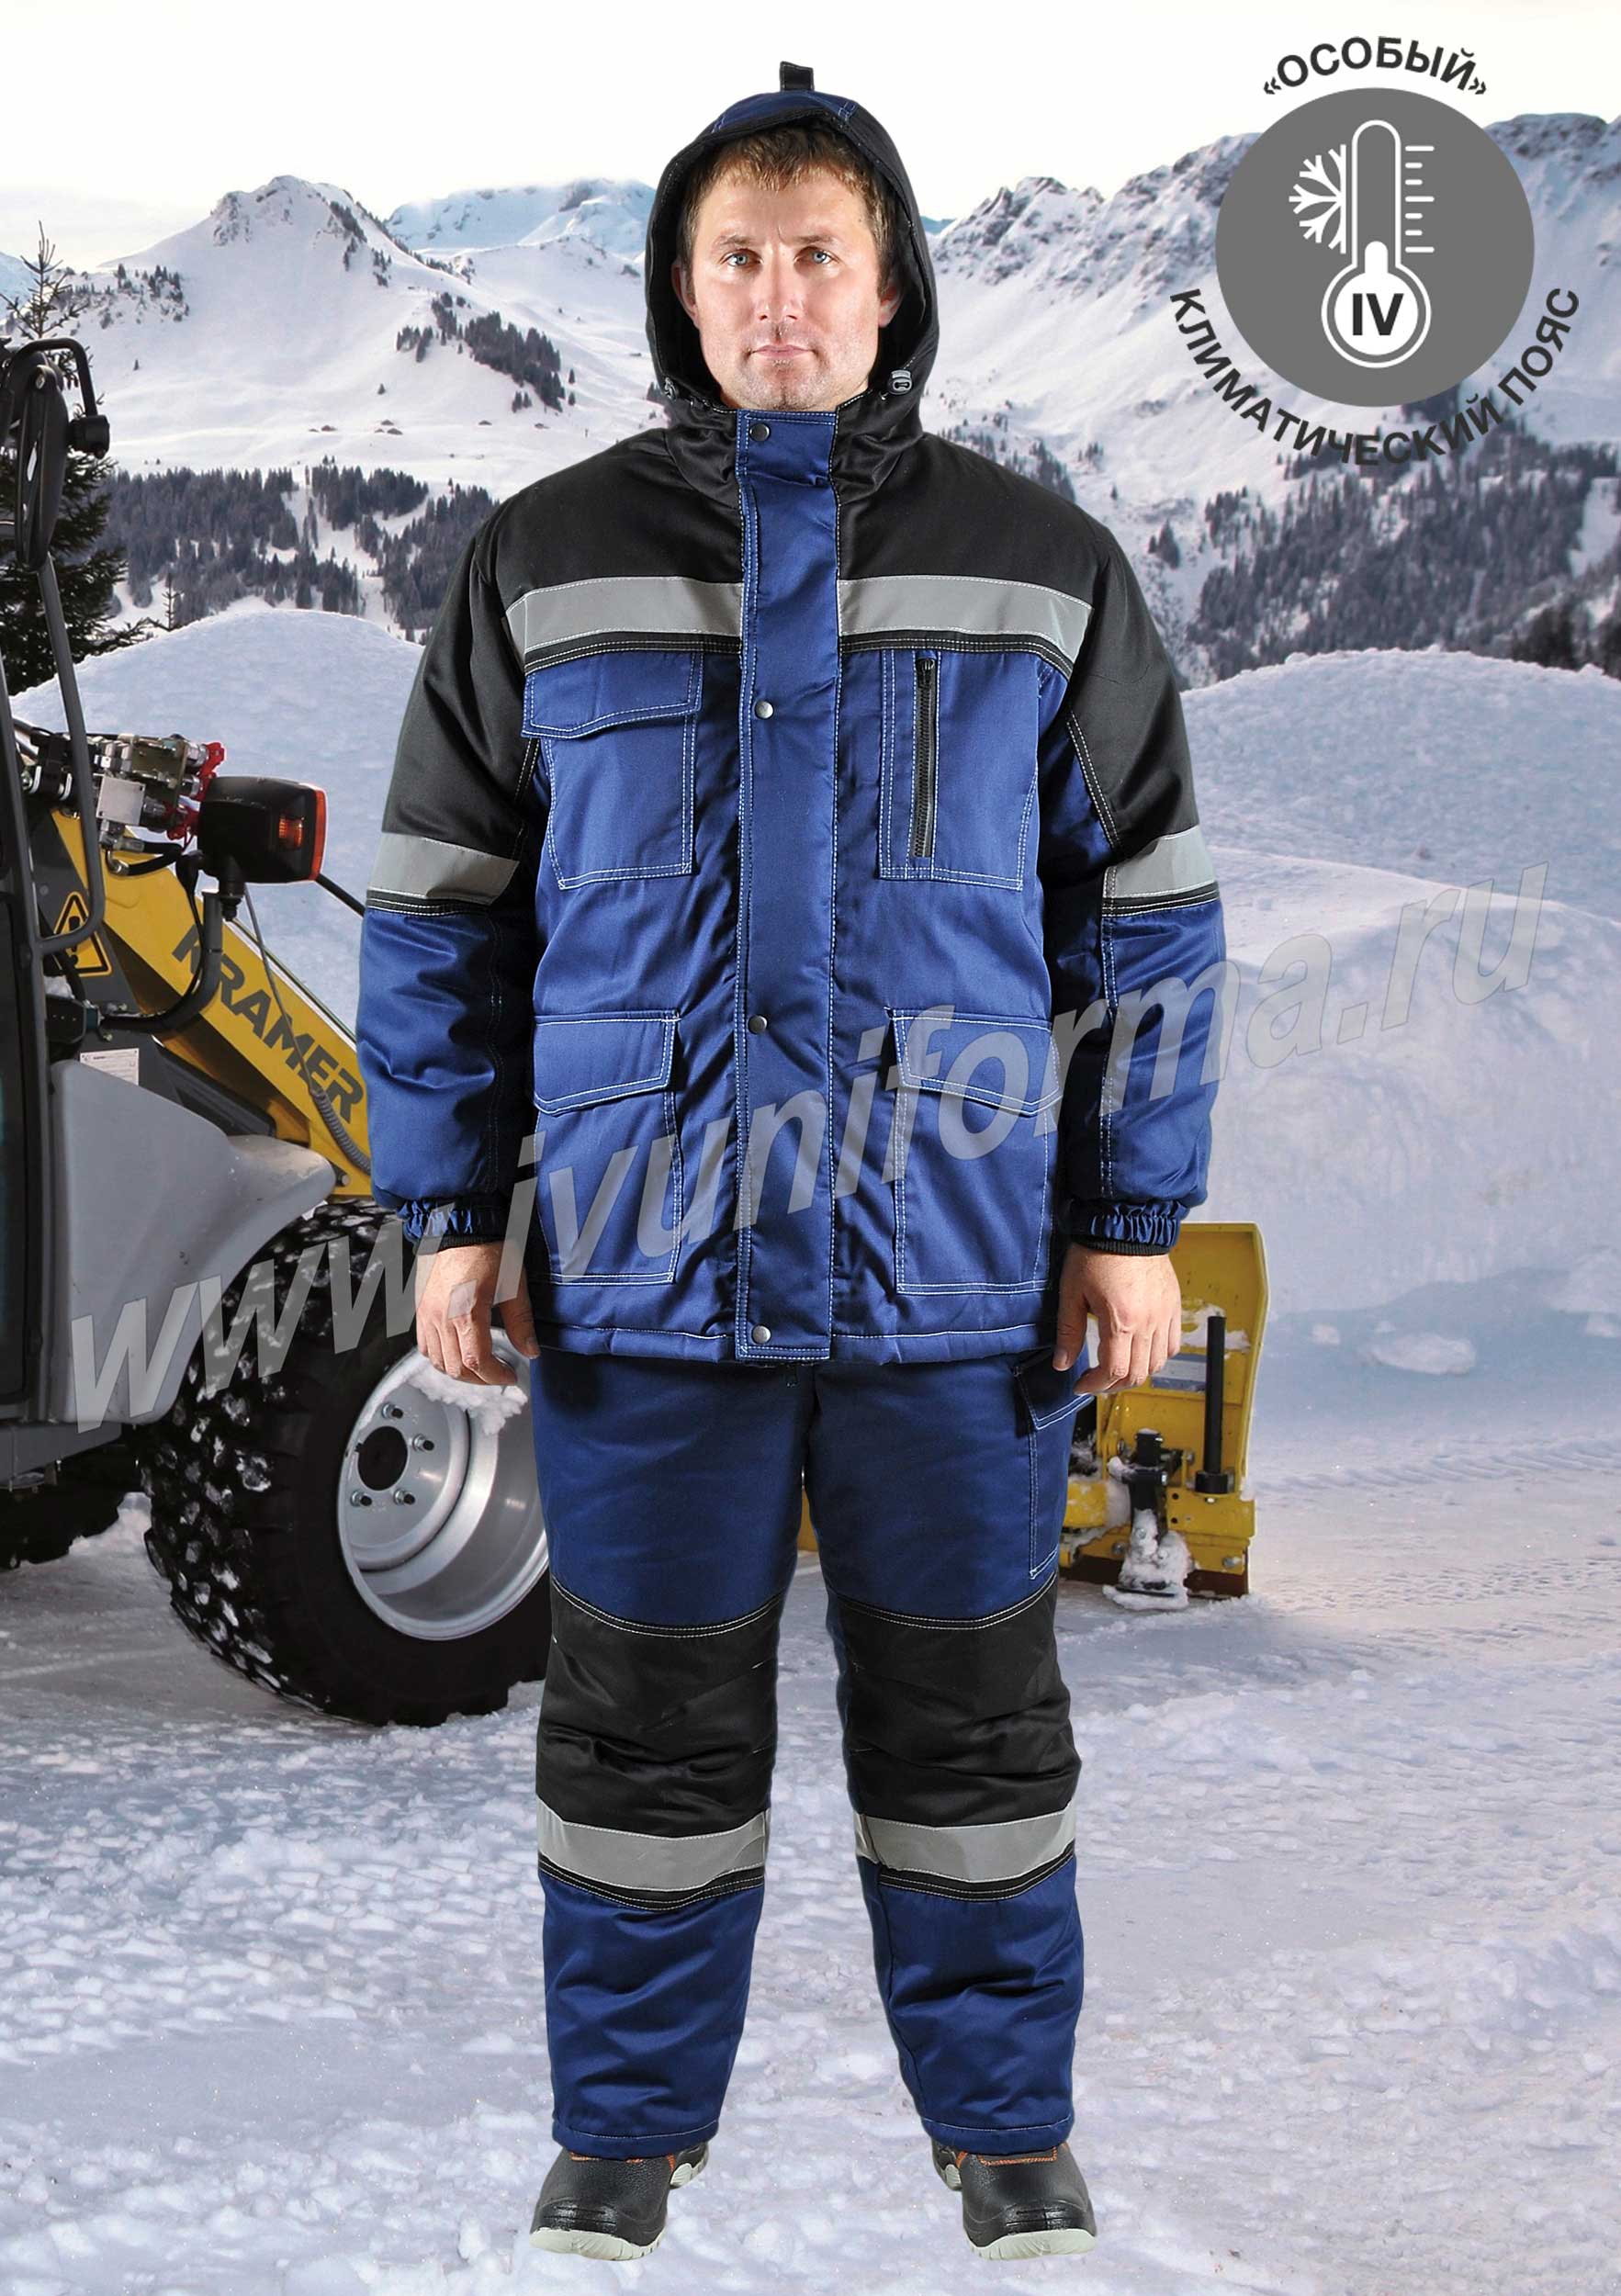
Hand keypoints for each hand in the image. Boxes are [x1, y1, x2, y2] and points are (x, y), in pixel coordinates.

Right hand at [415, 1240, 539, 1384]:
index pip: (476, 1361)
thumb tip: (530, 1351)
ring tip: (480, 1366)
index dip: (495, 1376)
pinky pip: (424, 1346)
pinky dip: (440, 1357)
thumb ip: (521, 1323)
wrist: (461, 1226)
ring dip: (459, 1371)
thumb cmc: (487, 1249)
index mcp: (465, 1312)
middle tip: (498, 1373)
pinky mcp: (421, 1310)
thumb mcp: (513, 1285)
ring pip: (437, 1361)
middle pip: (455, 1368)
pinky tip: (458, 1351)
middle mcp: (441, 1317)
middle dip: (480, 1378)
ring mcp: (427, 1314)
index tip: (509, 1376)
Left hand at [1052, 1244, 1181, 1394]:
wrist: (1125, 1223)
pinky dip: (1158, 1356)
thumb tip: (1062, 1364)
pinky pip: (1172, 1344)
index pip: (1114, 1371)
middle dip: (1114, 1384)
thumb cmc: (1095, 1254)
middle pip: (1138, 1374)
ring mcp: (1165, 1315)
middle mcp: (1148, 1322)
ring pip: (1158, 1363)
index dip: (1096, 1385)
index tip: (1081, 1384)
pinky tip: (1141, 1351)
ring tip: (1117, 1367)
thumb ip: (1069, 1333)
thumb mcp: (1072, 1293)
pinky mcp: (1173, 1306)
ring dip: (1137, 1373)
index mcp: (1122, 1321)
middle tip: (1096, 1380)